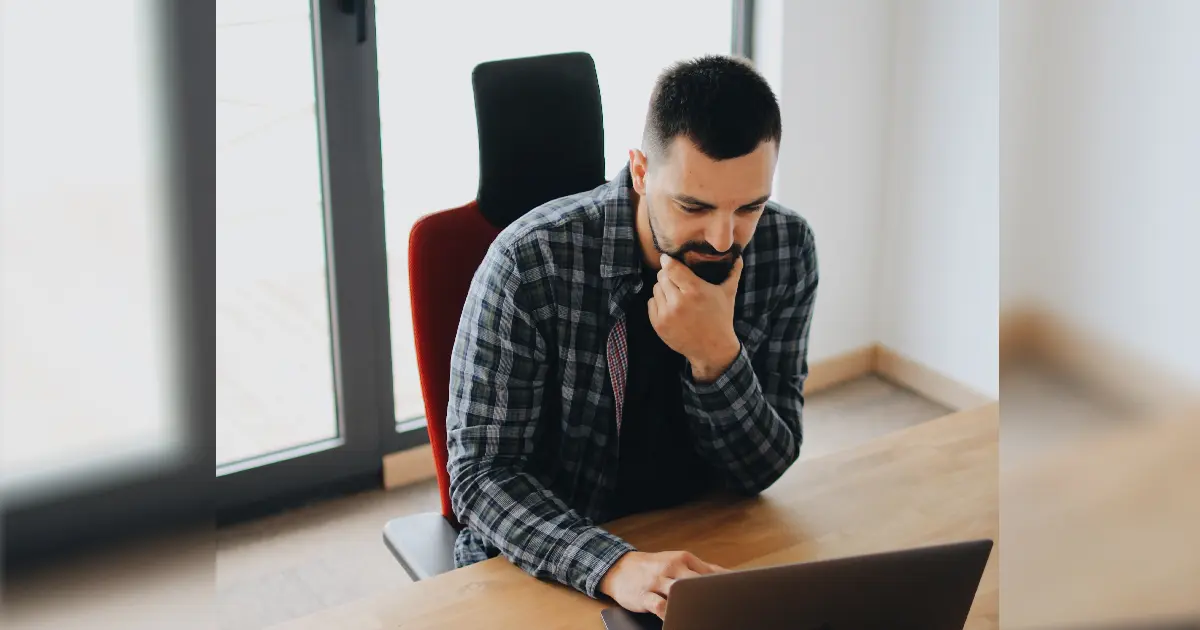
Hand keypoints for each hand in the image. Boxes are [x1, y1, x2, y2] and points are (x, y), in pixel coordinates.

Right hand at [599, 550, 727, 618]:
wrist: (619, 568)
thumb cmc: (653, 566)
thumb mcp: (677, 561)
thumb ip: (702, 568)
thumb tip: (729, 574)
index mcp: (683, 559)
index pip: (709, 573)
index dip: (724, 587)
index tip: (735, 598)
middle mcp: (671, 567)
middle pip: (697, 582)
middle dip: (710, 596)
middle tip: (723, 610)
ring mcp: (657, 581)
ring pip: (678, 592)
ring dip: (690, 605)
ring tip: (703, 616)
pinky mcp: (644, 595)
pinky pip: (660, 606)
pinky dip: (670, 614)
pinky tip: (677, 619)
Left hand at [648, 254, 743, 382]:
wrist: (712, 349)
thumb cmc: (721, 318)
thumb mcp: (728, 294)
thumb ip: (733, 272)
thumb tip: (739, 256)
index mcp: (695, 291)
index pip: (671, 267)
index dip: (668, 261)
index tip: (667, 258)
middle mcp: (679, 302)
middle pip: (662, 276)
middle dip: (668, 275)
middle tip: (676, 279)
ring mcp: (667, 314)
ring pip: (656, 289)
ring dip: (663, 289)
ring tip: (675, 294)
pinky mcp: (659, 325)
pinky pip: (651, 303)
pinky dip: (658, 302)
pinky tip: (670, 306)